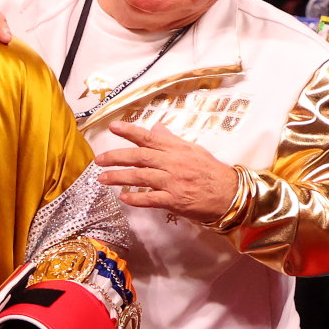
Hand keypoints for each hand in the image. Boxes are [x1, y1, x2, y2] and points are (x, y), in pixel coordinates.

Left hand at [95, 120, 241, 222]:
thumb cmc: (211, 171)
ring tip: (102, 179)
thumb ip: (171, 141)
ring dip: (119, 177)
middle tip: (98, 160)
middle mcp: (173, 163)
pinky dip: (136, 198)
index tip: (113, 127)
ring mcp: (173, 182)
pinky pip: (151, 199)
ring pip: (141, 177)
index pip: (149, 138)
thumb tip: (155, 128)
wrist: (230, 193)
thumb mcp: (192, 150)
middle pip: (140, 157)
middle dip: (116, 157)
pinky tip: (123, 197)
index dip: (130, 132)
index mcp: (176, 149)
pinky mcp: (175, 201)